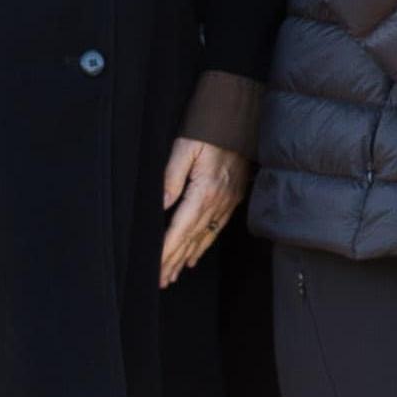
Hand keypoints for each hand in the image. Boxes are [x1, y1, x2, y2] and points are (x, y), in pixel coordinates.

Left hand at [156, 138, 243, 287]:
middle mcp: (219, 200)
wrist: (241, 115)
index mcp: (205, 190)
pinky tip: (194, 255)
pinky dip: (204, 245)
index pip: (181, 228)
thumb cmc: (210, 128)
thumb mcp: (185, 147)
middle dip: (174, 260)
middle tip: (160, 280)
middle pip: (192, 238)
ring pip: (205, 237)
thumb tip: (161, 204)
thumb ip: (171, 176)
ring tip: (173, 275)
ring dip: (187, 257)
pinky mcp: (233, 198)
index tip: (155, 267)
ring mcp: (228, 201)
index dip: (167, 249)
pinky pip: (217, 228)